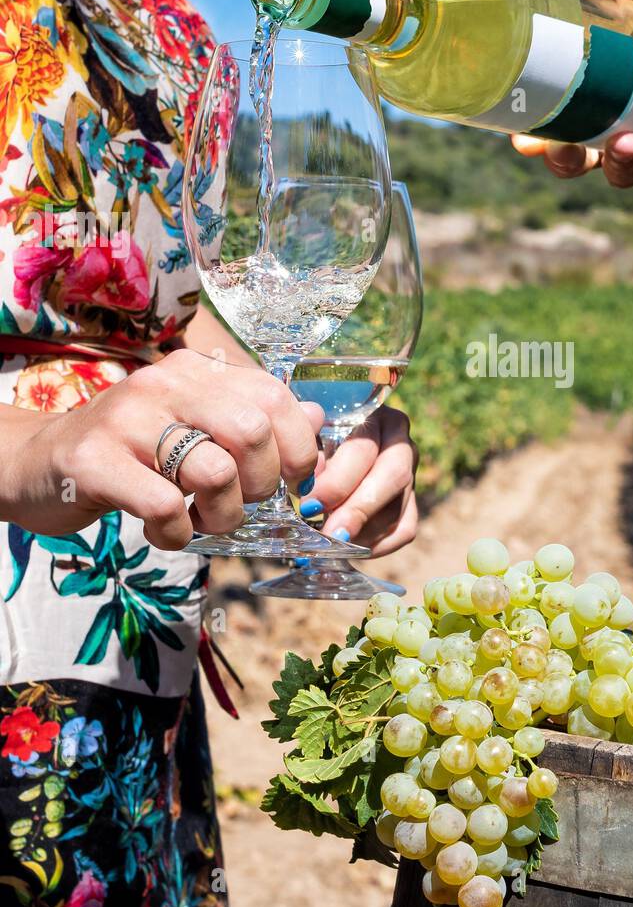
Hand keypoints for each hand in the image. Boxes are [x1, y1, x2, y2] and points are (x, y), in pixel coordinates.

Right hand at [6, 348, 321, 548]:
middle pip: (253, 431)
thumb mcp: (195, 427)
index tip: (286, 482)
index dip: (297, 449)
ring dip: (221, 517)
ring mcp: (126, 420)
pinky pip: (165, 507)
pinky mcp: (94, 461)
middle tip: (239, 502)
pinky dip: (176, 535)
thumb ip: (254, 421)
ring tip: (200, 521)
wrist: (40, 464)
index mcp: (196, 371)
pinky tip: (164, 532)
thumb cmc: (133, 452)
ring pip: (215, 473)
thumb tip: (318, 421)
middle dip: (262, 485)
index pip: (276, 397)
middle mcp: (164, 383)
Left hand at [299, 406, 417, 556]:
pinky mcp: (412, 503)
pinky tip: (351, 545)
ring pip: (399, 507)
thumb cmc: (309, 439)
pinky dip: (377, 544)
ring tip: (330, 540)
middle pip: (393, 477)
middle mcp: (401, 442)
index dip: (338, 481)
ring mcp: (412, 474)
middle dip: (358, 509)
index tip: (310, 505)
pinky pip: (404, 530)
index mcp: (376, 416)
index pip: (365, 449)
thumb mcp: (306, 435)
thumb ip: (306, 448)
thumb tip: (310, 480)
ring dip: (363, 530)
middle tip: (330, 534)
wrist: (324, 451)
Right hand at [513, 0, 632, 186]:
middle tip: (567, 148)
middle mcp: (608, 138)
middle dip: (568, 162)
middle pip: (578, 165)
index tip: (522, 138)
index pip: (547, 136)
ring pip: (628, 173)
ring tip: (622, 139)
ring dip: (622, 161)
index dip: (533, 142)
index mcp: (582, 111)